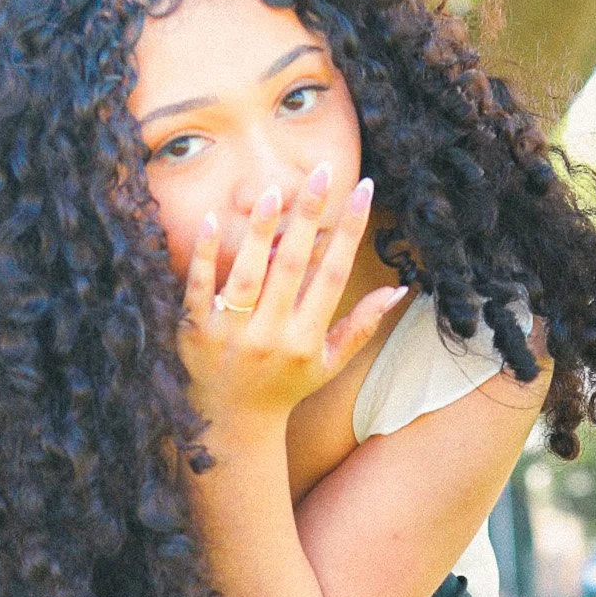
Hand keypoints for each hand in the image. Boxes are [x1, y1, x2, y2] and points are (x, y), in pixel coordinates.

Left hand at [179, 166, 410, 424]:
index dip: (350, 231)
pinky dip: (205, 255)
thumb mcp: (329, 363)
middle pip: (292, 266)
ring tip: (273, 191)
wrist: (232, 425)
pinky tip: (212, 219)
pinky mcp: (196, 330)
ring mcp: (231, 332)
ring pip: (247, 274)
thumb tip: (399, 289)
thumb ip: (361, 326)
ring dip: (261, 232)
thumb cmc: (284, 387)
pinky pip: (198, 287)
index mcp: (305, 338)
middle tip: (323, 172)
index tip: (363, 189)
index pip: (333, 275)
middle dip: (310, 217)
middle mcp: (271, 334)